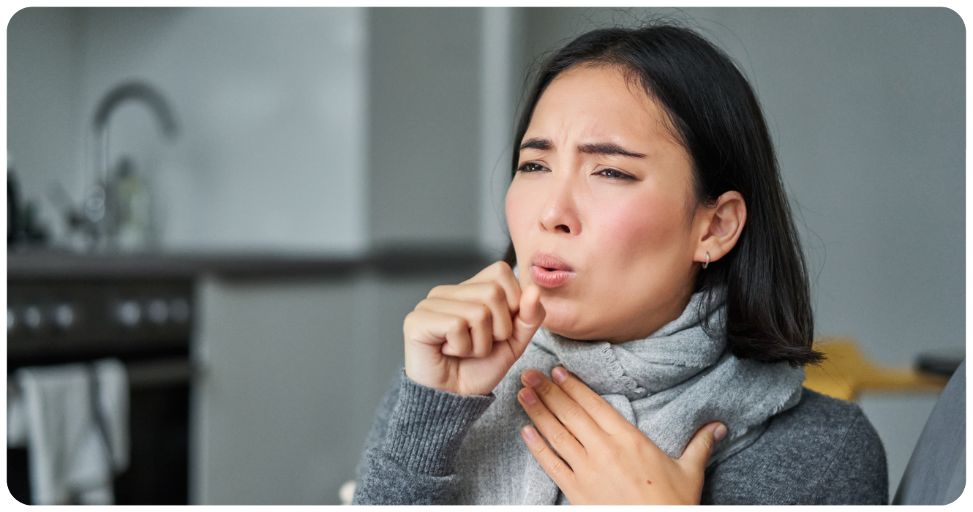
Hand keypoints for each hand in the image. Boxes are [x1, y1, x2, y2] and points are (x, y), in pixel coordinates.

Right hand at [403, 261, 545, 395]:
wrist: (453, 399)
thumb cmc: (478, 369)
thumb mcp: (514, 342)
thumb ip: (529, 316)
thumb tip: (534, 290)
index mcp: (469, 289)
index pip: (501, 272)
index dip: (512, 302)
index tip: (498, 329)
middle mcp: (447, 291)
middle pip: (493, 292)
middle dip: (498, 329)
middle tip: (479, 345)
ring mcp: (429, 303)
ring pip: (477, 312)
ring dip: (480, 344)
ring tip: (464, 351)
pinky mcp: (416, 320)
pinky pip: (456, 325)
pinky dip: (462, 348)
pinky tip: (448, 352)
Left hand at [517, 367, 726, 503]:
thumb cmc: (673, 505)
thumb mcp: (690, 471)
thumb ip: (699, 444)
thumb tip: (718, 426)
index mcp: (629, 440)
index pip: (595, 405)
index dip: (573, 386)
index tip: (557, 370)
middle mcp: (604, 450)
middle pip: (571, 414)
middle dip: (548, 391)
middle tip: (529, 372)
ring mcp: (587, 471)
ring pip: (557, 434)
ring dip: (537, 412)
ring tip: (522, 394)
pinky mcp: (576, 492)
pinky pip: (552, 465)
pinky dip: (537, 448)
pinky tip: (526, 432)